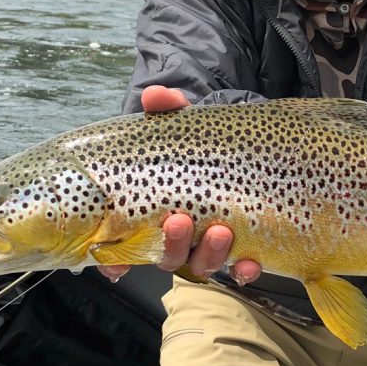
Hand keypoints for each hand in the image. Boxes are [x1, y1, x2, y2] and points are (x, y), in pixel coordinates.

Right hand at [97, 85, 262, 283]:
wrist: (246, 144)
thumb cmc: (203, 142)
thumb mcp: (186, 124)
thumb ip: (168, 109)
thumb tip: (154, 95)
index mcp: (155, 212)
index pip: (127, 247)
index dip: (116, 263)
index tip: (117, 266)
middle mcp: (179, 236)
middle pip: (168, 256)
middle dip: (173, 244)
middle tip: (179, 221)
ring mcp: (209, 246)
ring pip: (202, 264)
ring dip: (209, 254)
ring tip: (220, 231)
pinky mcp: (243, 247)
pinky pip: (240, 269)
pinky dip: (243, 270)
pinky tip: (249, 263)